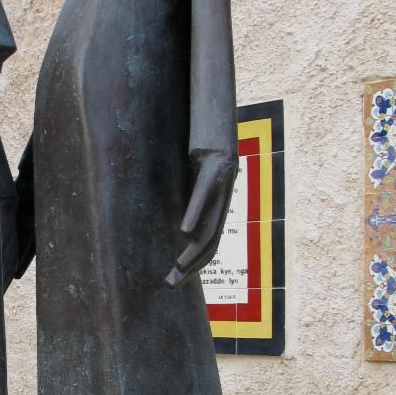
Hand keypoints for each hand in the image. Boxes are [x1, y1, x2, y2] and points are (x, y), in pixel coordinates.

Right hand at [165, 150, 236, 289]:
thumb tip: (173, 211)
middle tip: (171, 285)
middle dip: (192, 268)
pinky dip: (195, 214)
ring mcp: (222, 181)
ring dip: (194, 251)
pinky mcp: (214, 164)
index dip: (195, 265)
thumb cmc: (203, 139)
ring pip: (210, 224)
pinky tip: (183, 230)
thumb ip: (189, 192)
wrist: (218, 109)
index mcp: (219, 201)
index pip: (210, 243)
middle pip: (210, 242)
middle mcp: (224, 196)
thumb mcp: (193, 172)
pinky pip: (205, 194)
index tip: (176, 280)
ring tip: (179, 268)